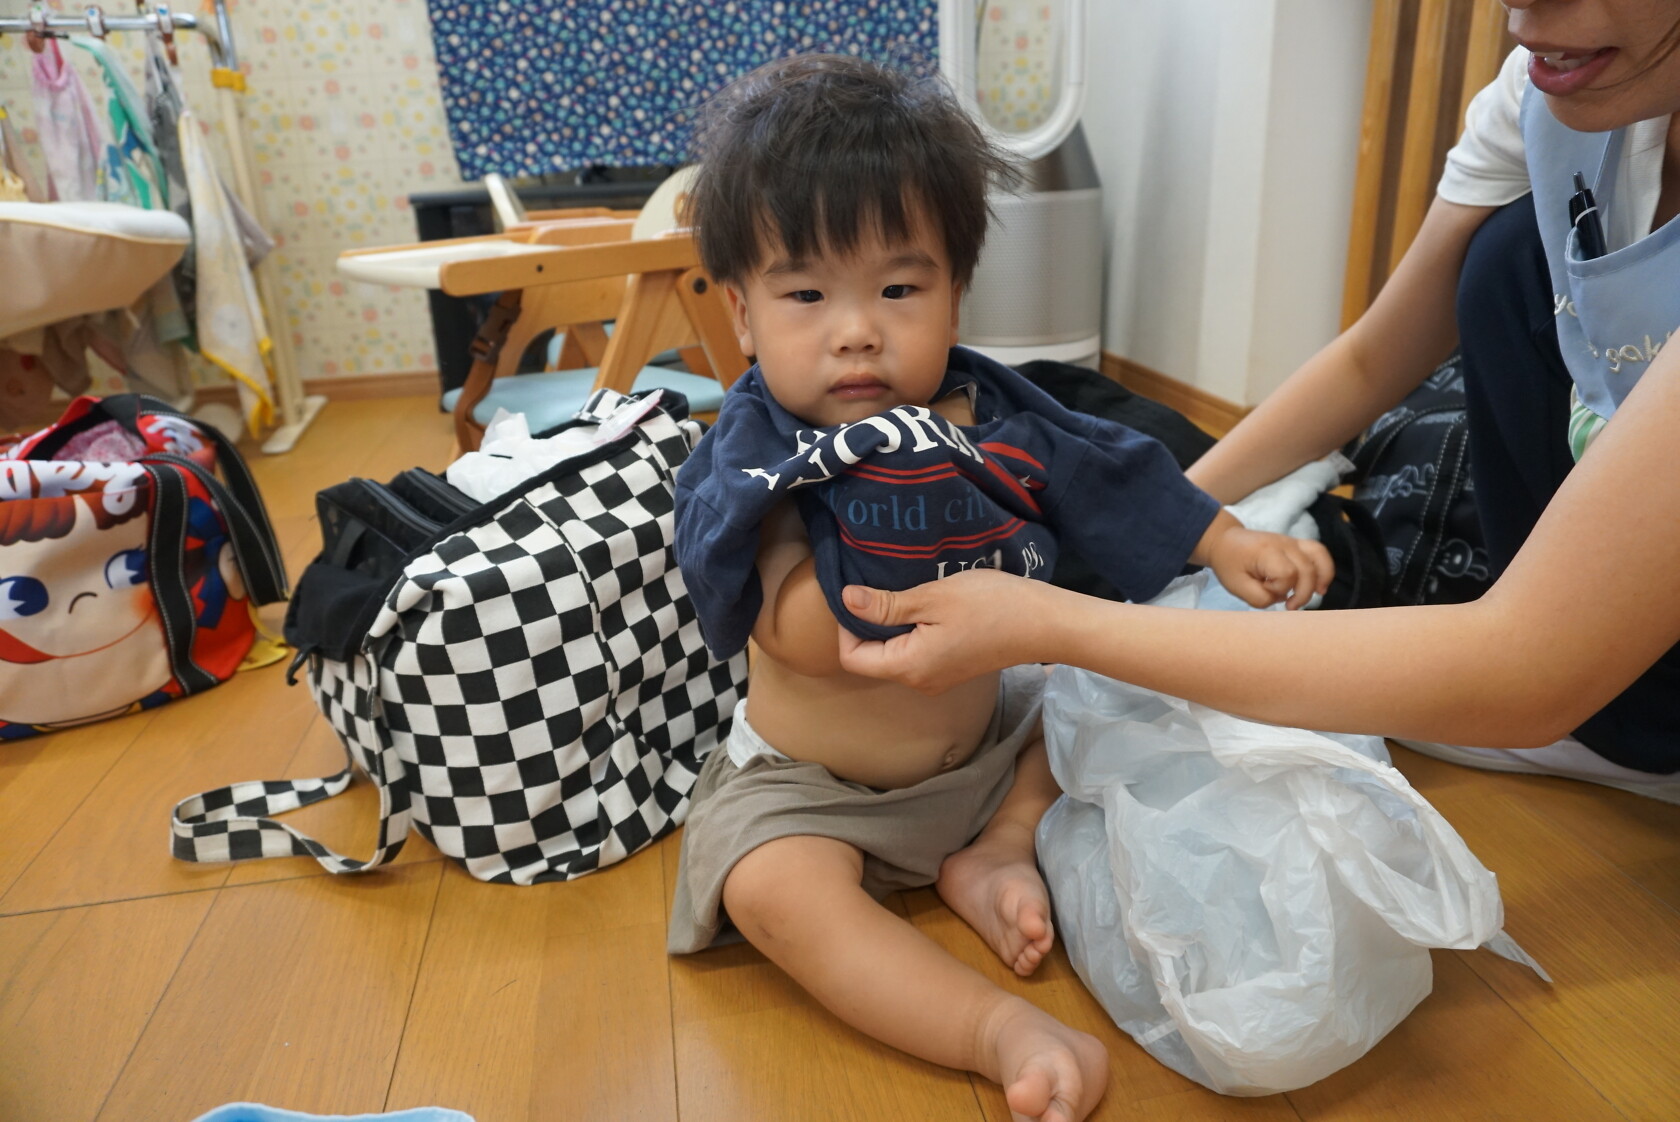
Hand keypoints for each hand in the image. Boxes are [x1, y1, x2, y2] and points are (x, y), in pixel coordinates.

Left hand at [835, 569, 1053, 692]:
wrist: (1045, 623)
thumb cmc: (991, 606)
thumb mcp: (932, 598)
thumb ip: (886, 605)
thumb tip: (846, 600)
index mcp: (909, 667)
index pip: (852, 658)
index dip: (846, 626)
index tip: (858, 593)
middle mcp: (920, 681)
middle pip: (872, 657)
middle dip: (867, 624)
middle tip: (878, 586)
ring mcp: (938, 678)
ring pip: (895, 653)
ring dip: (892, 624)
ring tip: (904, 592)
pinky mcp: (952, 668)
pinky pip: (917, 652)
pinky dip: (912, 630)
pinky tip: (925, 604)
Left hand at [1207, 526, 1333, 609]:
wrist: (1224, 541)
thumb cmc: (1229, 564)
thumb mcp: (1236, 586)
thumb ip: (1260, 598)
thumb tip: (1283, 598)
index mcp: (1266, 552)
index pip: (1287, 574)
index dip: (1280, 588)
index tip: (1265, 589)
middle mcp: (1284, 544)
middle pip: (1307, 569)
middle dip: (1302, 593)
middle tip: (1290, 606)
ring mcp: (1292, 541)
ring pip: (1319, 556)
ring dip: (1322, 578)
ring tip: (1318, 594)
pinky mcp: (1296, 544)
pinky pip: (1318, 552)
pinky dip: (1324, 568)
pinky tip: (1321, 584)